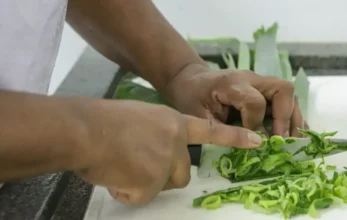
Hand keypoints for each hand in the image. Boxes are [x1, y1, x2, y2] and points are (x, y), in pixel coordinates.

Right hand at [75, 100, 261, 204]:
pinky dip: (126, 190)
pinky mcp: (152, 182)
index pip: (210, 130)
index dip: (233, 137)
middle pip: (182, 173)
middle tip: (137, 165)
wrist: (85, 130)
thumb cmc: (104, 121)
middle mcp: (175, 142)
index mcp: (172, 122)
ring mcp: (166, 162)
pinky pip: (140, 195)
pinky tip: (113, 174)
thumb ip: (154, 133)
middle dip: (163, 175)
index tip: (257, 142)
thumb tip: (150, 151)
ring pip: (162, 184)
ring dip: (144, 182)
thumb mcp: (139, 119)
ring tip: (121, 166)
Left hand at [166, 64, 308, 136]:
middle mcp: (250, 78)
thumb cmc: (191, 98)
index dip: (256, 124)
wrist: (190, 80)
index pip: (255, 102)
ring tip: (294, 141)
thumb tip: (254, 145)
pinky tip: (293, 133)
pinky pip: (283, 98)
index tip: (254, 142)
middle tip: (283, 141)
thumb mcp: (199, 116)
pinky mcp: (262, 87)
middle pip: (283, 90)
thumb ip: (224, 130)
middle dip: (286, 117)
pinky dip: (290, 115)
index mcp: (232, 84)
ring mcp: (259, 81)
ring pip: (287, 93)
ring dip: (293, 117)